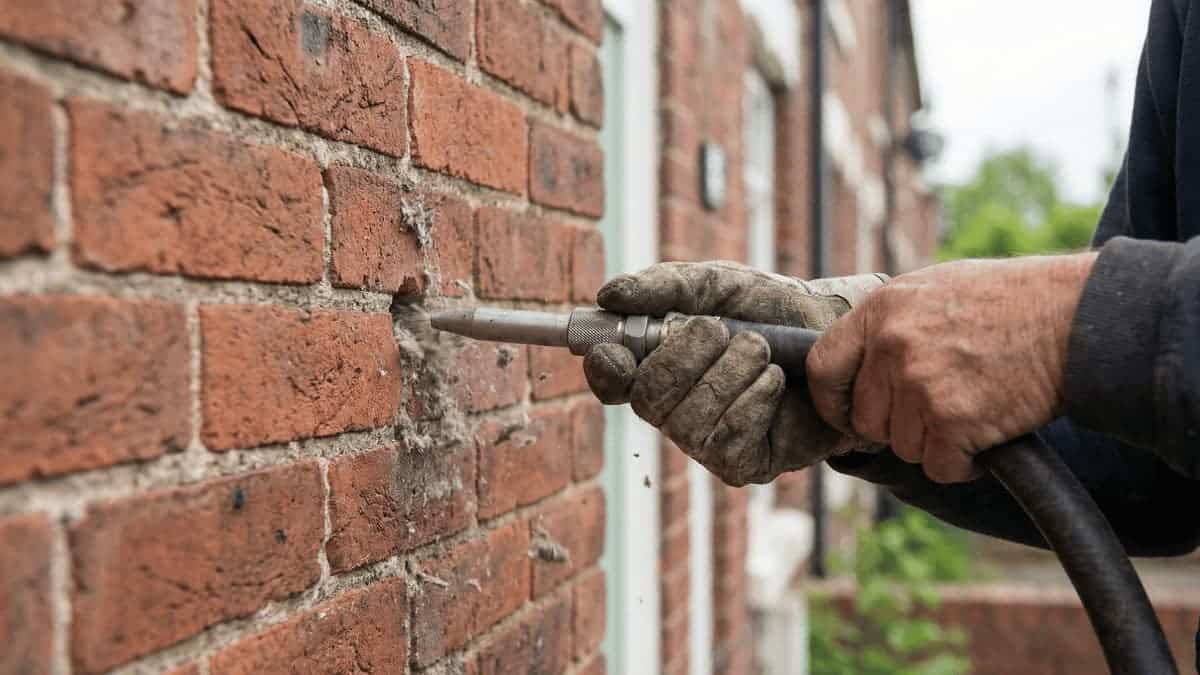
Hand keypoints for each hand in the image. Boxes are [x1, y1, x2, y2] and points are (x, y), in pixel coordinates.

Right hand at [582, 261, 886, 485]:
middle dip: (683, 358)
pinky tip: (774, 381)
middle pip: (647, 400)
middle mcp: (673, 409)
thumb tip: (608, 296)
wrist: (833, 335)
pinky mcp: (741, 464)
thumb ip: (664, 287)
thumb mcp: (717, 285)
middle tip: (720, 331)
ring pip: (687, 422)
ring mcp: (704, 441)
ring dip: (727, 374)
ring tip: (760, 350)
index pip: (611, 381)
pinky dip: (752, 401)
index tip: (614, 350)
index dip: (605, 369)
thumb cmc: (771, 311)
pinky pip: (726, 440)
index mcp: (658, 366)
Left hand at [806, 253, 1096, 483]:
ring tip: (974, 409)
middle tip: (938, 412)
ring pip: (903, 447)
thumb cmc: (1011, 302)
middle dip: (898, 427)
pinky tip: (987, 433)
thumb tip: (857, 370)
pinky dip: (962, 463)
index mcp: (881, 310)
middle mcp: (891, 346)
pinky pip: (939, 467)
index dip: (834, 402)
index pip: (823, 368)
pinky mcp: (952, 420)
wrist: (1076, 317)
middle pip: (866, 419)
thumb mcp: (935, 290)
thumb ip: (890, 325)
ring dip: (936, 443)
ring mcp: (919, 384)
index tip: (850, 417)